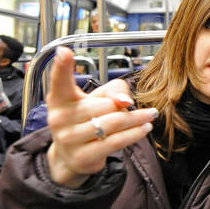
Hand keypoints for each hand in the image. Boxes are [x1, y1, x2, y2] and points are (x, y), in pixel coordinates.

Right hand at [45, 47, 157, 187]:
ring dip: (136, 118)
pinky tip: (145, 127)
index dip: (62, 66)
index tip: (65, 51)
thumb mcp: (94, 100)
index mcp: (59, 99)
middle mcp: (60, 118)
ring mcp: (69, 139)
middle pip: (103, 104)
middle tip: (132, 104)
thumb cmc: (84, 120)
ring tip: (150, 114)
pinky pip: (116, 141)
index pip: (60, 81)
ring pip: (113, 123)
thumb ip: (111, 91)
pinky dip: (134, 133)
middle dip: (122, 104)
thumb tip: (124, 100)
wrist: (69, 156)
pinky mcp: (83, 156)